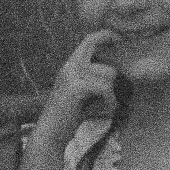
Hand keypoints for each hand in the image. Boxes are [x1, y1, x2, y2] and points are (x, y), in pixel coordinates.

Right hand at [35, 30, 119, 153]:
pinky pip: (105, 88)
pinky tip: (108, 110)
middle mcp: (69, 66)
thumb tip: (116, 73)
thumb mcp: (82, 93)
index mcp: (70, 66)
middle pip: (100, 53)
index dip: (105, 35)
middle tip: (115, 88)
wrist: (50, 134)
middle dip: (112, 69)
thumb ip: (94, 79)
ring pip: (108, 73)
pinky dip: (110, 101)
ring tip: (108, 106)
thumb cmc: (69, 116)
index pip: (88, 40)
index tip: (119, 38)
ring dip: (112, 92)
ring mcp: (71, 75)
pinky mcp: (76, 88)